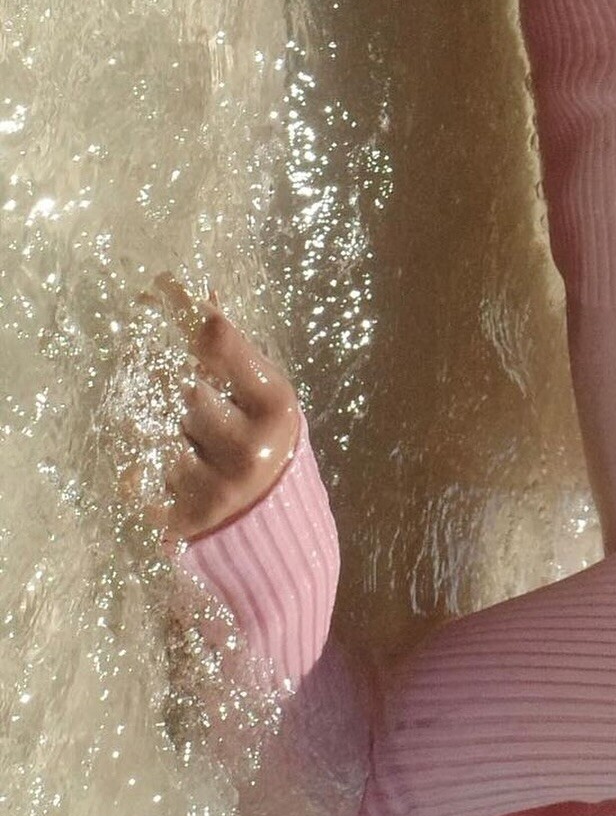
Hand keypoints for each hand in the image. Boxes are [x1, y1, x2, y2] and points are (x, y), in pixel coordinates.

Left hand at [122, 274, 302, 545]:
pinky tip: (146, 467)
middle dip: (174, 384)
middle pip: (184, 389)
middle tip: (160, 372)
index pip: (221, 343)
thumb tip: (202, 295)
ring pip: (157, 432)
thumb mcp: (264, 397)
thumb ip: (234, 354)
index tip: (160, 289)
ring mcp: (217, 487)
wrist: (279, 527)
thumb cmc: (266, 444)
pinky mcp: (186, 519)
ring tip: (178, 434)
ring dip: (159, 428)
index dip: (186, 311)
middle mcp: (248, 448)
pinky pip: (138, 477)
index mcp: (276, 408)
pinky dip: (137, 468)